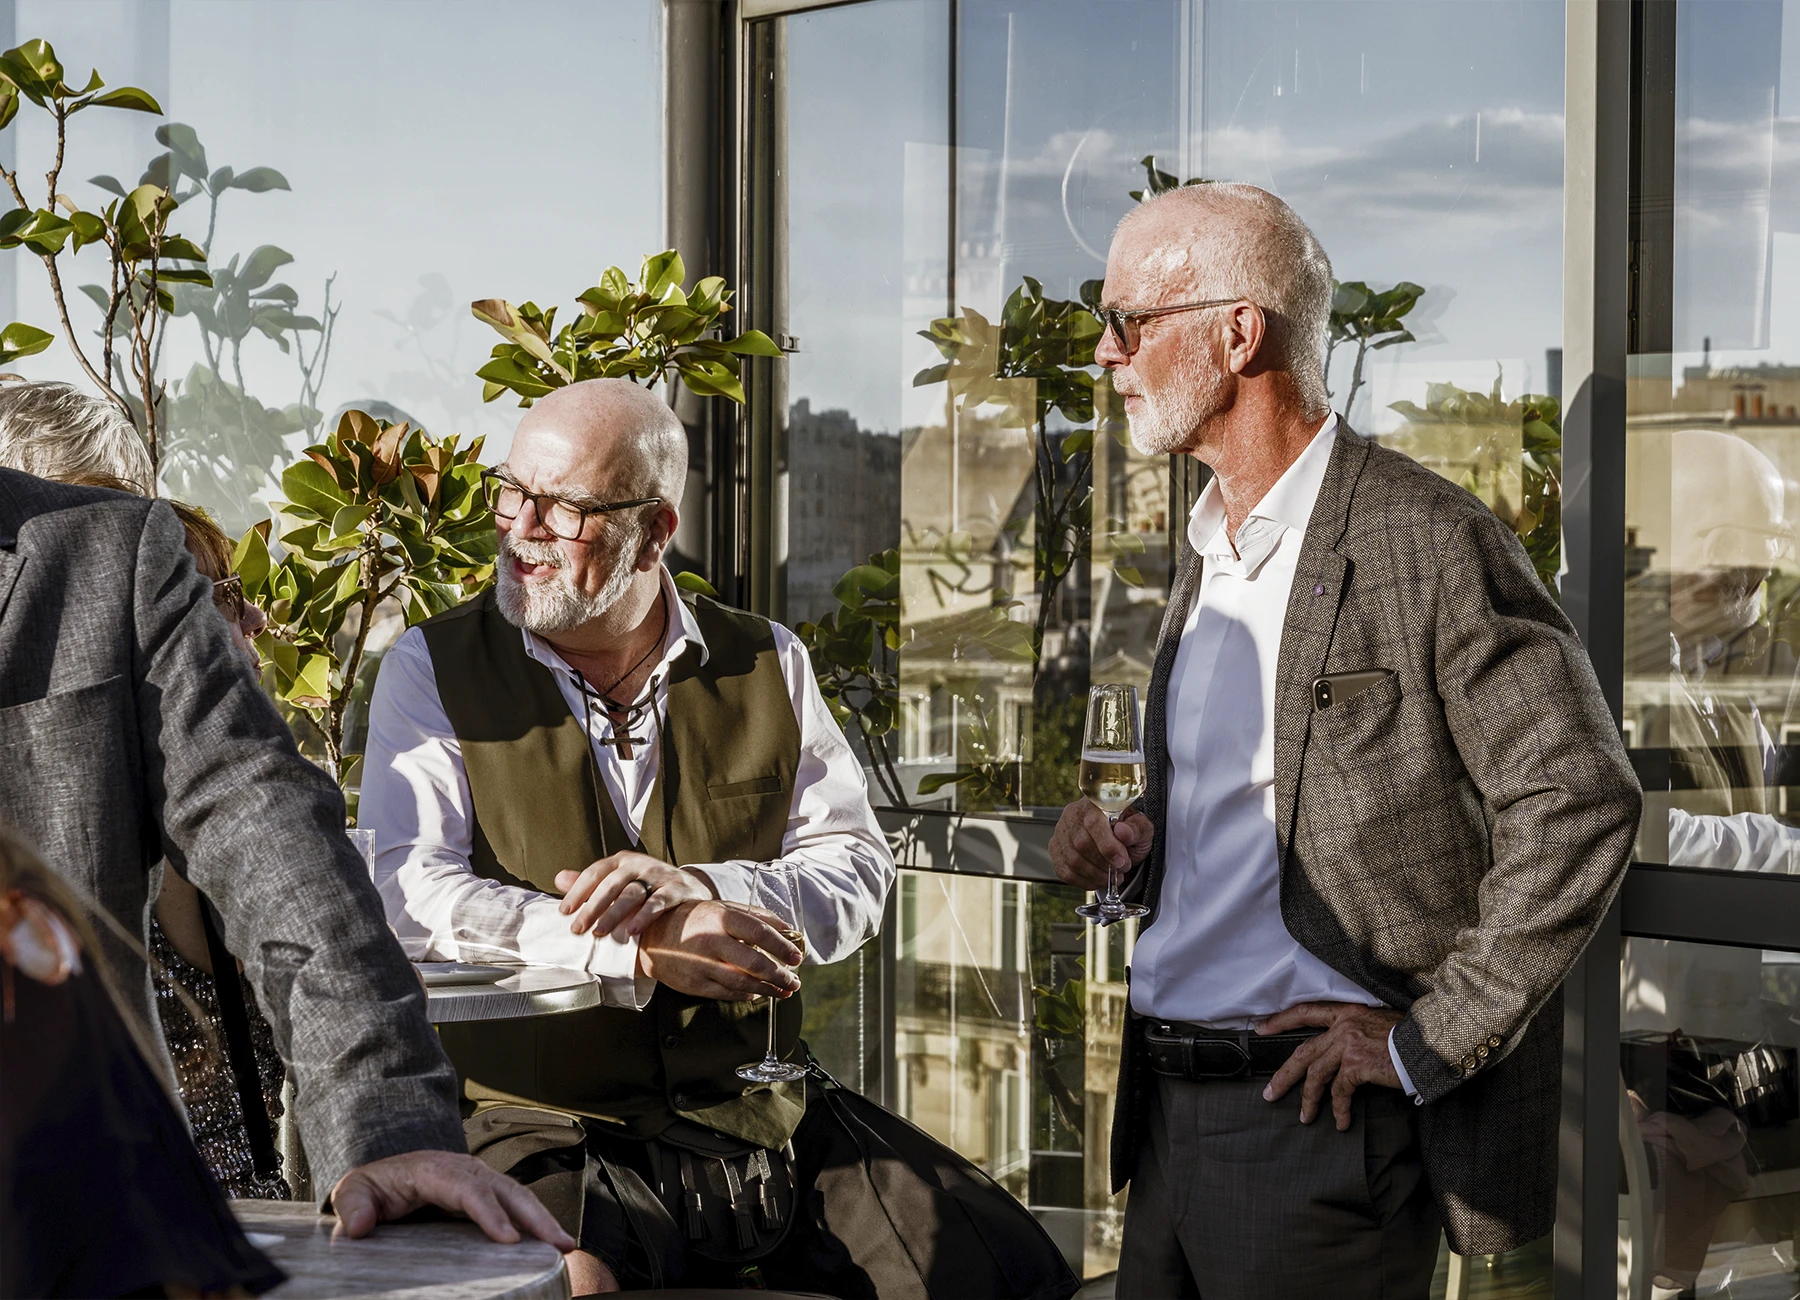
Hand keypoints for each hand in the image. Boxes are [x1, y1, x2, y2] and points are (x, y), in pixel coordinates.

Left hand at [330, 1149, 575, 1249]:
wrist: (384, 1178)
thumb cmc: (373, 1187)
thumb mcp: (353, 1191)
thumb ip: (352, 1206)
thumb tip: (358, 1227)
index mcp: (433, 1168)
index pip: (467, 1188)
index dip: (490, 1212)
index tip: (508, 1238)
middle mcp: (463, 1170)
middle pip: (505, 1189)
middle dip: (534, 1215)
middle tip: (557, 1242)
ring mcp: (478, 1181)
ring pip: (517, 1196)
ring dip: (543, 1219)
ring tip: (566, 1245)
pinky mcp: (486, 1195)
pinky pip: (515, 1206)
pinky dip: (535, 1222)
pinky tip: (551, 1243)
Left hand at [556, 851, 711, 939]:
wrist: (692, 889)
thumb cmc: (649, 887)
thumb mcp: (620, 881)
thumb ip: (591, 882)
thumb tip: (558, 878)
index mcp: (622, 862)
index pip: (595, 873)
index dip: (578, 891)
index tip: (564, 912)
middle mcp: (639, 864)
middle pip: (611, 884)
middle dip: (592, 907)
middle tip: (578, 929)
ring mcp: (659, 876)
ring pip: (632, 893)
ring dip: (614, 914)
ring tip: (600, 933)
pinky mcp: (677, 889)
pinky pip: (659, 902)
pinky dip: (644, 916)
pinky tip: (632, 931)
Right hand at [637, 900, 802, 1000]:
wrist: (654, 935)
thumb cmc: (697, 919)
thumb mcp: (723, 908)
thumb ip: (756, 916)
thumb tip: (788, 928)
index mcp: (721, 918)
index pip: (759, 933)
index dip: (781, 947)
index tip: (797, 957)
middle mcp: (711, 941)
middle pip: (753, 963)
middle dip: (779, 975)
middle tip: (794, 982)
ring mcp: (701, 965)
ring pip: (742, 983)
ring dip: (767, 989)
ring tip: (783, 991)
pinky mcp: (695, 984)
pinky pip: (727, 993)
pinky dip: (746, 995)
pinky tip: (758, 993)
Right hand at [1049, 800, 1152, 891]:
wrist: (1118, 838)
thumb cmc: (1128, 831)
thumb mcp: (1142, 827)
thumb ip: (1136, 828)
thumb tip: (1123, 832)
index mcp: (1095, 803)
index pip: (1094, 823)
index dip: (1108, 846)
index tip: (1121, 861)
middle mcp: (1073, 814)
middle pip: (1081, 844)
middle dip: (1104, 864)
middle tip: (1120, 870)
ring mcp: (1061, 831)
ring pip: (1072, 860)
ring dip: (1095, 874)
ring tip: (1110, 876)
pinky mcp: (1055, 849)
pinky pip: (1064, 871)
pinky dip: (1083, 881)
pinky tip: (1096, 879)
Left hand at [1258, 1002, 1404, 1130]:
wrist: (1431, 1043)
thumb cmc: (1410, 1038)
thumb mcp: (1378, 1025)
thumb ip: (1356, 1033)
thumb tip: (1339, 1057)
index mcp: (1347, 1012)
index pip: (1306, 1012)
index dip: (1282, 1020)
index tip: (1261, 1028)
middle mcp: (1343, 1025)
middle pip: (1302, 1052)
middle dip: (1284, 1076)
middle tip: (1270, 1093)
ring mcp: (1348, 1043)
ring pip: (1315, 1075)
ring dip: (1308, 1099)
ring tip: (1305, 1117)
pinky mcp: (1357, 1063)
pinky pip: (1340, 1091)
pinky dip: (1338, 1109)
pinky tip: (1340, 1122)